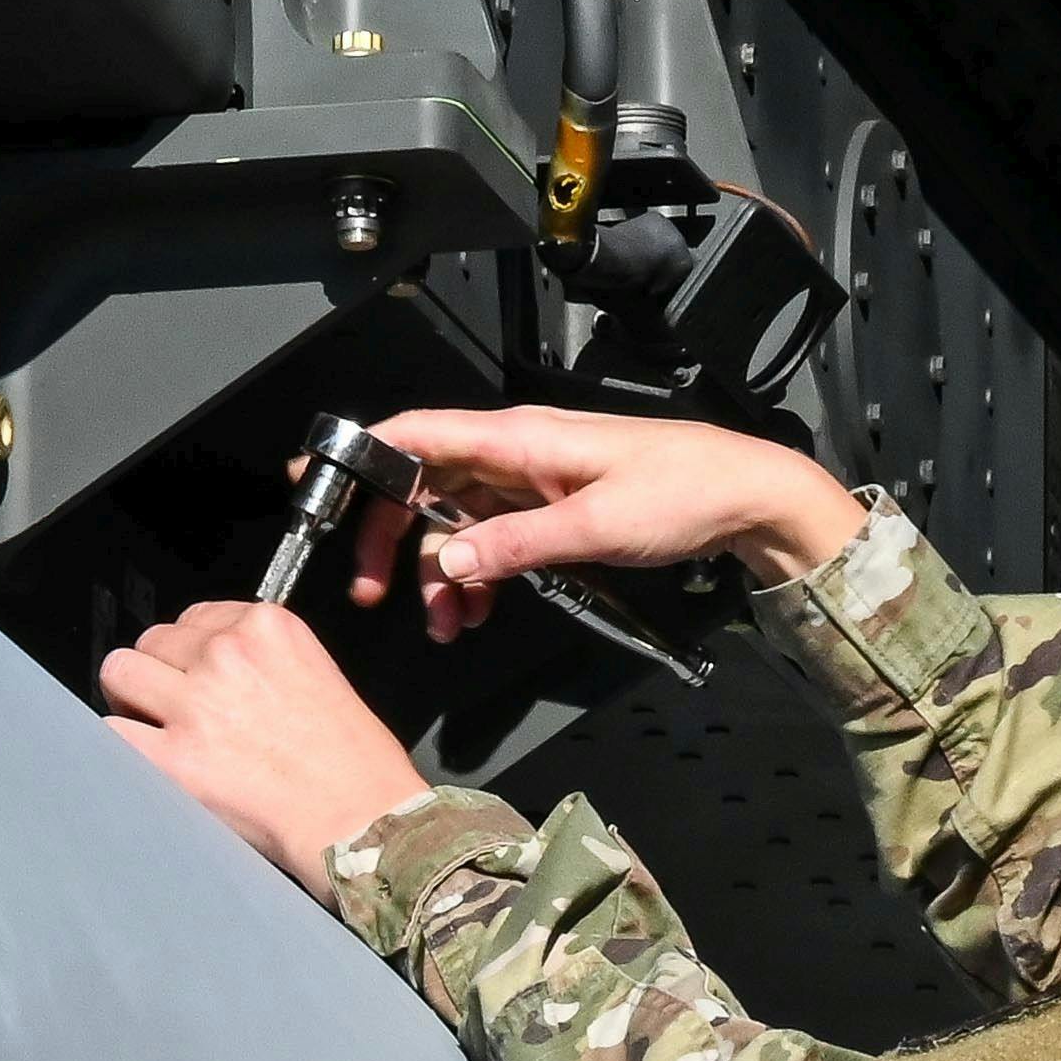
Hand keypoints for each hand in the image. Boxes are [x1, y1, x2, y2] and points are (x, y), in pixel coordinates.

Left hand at [98, 601, 430, 883]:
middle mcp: (226, 655)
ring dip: (130, 698)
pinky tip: (143, 757)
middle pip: (154, 640)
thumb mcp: (321, 674)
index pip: (197, 617)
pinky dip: (120, 744)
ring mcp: (195, 705)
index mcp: (267, 627)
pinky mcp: (173, 758)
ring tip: (151, 725)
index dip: (193, 650)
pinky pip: (111, 733)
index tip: (200, 674)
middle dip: (161, 671)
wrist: (362, 820)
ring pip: (119, 672)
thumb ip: (264, 659)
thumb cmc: (356, 763)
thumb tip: (217, 667)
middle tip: (177, 705)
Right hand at [350, 408, 862, 642]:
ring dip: (443, 574)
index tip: (315, 480)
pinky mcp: (551, 509)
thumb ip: (517, 545)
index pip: (416, 434)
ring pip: (457, 524)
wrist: (745, 498)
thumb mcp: (596, 526)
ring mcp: (532, 483)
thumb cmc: (684, 490)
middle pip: (423, 486)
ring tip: (447, 625)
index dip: (359, 454)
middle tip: (374, 590)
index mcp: (519, 439)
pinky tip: (477, 612)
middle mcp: (517, 454)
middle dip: (394, 540)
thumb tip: (453, 561)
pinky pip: (492, 540)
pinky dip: (477, 576)